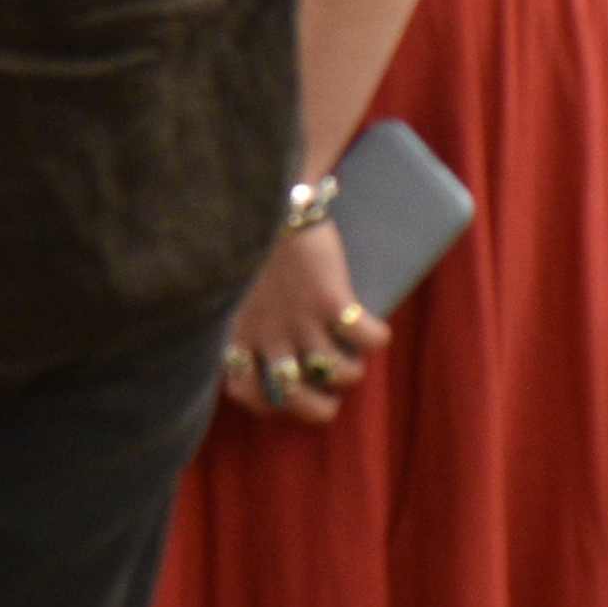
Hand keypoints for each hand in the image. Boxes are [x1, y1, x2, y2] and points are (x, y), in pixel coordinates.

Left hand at [224, 216, 382, 429]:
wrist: (267, 200)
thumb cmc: (247, 236)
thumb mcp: (230, 285)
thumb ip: (242, 314)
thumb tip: (264, 332)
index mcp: (237, 333)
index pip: (244, 391)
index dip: (267, 401)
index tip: (281, 390)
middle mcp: (268, 336)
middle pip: (296, 398)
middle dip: (319, 406)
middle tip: (329, 389)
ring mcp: (300, 322)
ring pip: (339, 375)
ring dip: (351, 371)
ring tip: (352, 354)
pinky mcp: (330, 302)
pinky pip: (367, 340)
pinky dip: (376, 338)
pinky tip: (375, 328)